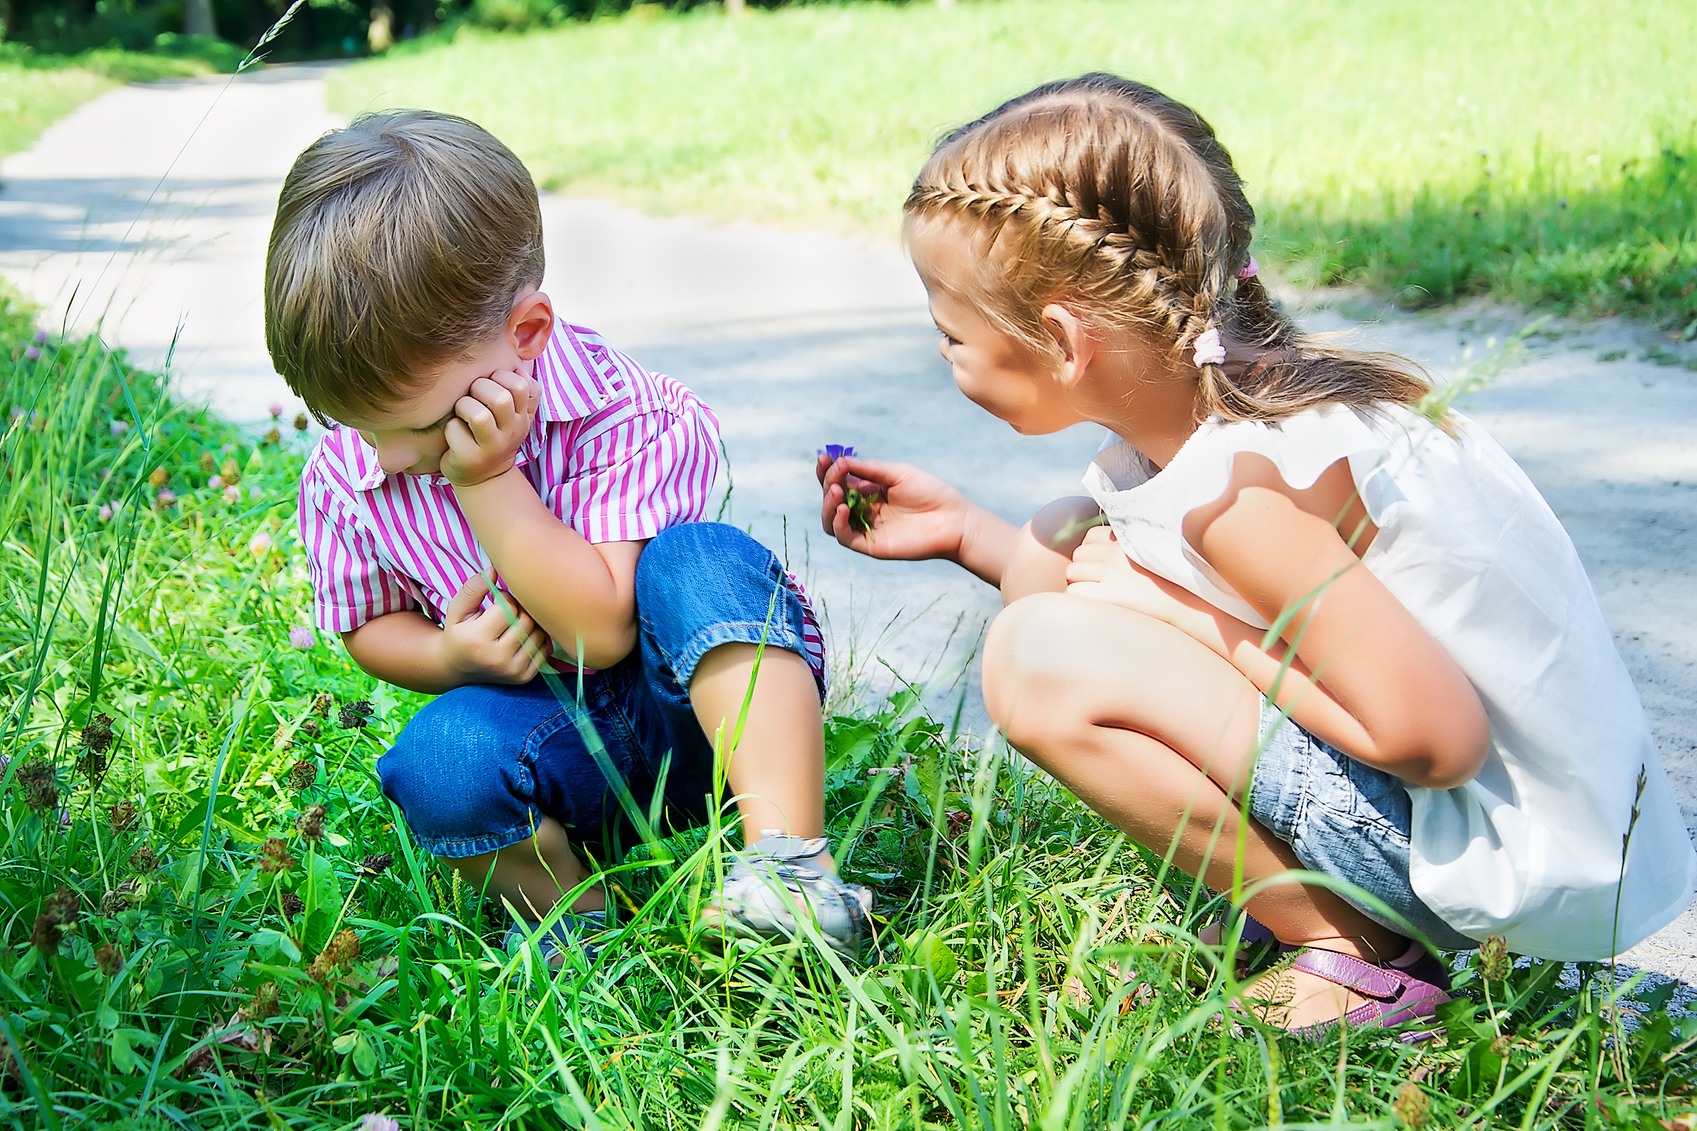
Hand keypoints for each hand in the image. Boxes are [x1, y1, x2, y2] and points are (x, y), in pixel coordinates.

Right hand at [438, 573, 551, 683]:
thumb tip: (495, 569)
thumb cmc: (459, 632)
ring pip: (538, 633)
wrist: (458, 668)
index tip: (494, 602)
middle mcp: (496, 659)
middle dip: (518, 610)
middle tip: (505, 612)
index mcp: (477, 640)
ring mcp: (512, 671)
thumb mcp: (457, 609)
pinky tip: (520, 638)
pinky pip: (544, 648)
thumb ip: (473, 587)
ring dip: (530, 623)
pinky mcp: (525, 677)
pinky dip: (536, 639)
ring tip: (512, 624)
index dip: (503, 598)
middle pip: (526, 620)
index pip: (507, 607)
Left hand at [441, 369, 541, 487]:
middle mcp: (512, 431)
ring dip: (463, 406)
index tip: (491, 383)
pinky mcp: (470, 458)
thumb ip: (520, 389)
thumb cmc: (493, 436)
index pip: (521, 385)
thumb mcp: (513, 415)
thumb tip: (516, 360)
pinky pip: (455, 430)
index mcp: (522, 416)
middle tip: (472, 395)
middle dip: (479, 388)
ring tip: (462, 413)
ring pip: (478, 415)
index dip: (502, 376)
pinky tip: (455, 433)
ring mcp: (492, 447)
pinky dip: (451, 427)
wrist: (485, 478)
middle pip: (501, 398)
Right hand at [817, 452, 970, 560]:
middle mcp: (863, 509)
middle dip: (827, 484)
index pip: (838, 481)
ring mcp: (866, 528)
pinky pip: (845, 537)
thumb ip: (870, 469)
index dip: (827, 470)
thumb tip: (841, 462)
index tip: (823, 457)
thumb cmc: (931, 493)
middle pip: (831, 499)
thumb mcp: (898, 473)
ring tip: (836, 492)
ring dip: (828, 505)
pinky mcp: (871, 545)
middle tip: (835, 474)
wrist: (953, 519)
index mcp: (868, 490)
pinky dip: (839, 524)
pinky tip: (845, 509)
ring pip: (831, 520)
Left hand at [1064, 525, 1184, 623]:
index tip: (1100, 565)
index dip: (1091, 552)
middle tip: (1095, 583)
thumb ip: (1130, 546)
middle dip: (1082, 568)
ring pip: (1072, 572)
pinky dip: (1080, 598)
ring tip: (1095, 594)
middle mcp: (1116, 554)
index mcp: (1128, 541)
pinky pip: (1074, 592)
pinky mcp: (1109, 594)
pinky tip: (1094, 604)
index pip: (1091, 537)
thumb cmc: (1172, 582)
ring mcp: (1111, 573)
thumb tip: (1111, 543)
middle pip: (1078, 554)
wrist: (1188, 604)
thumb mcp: (1152, 553)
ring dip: (1078, 583)